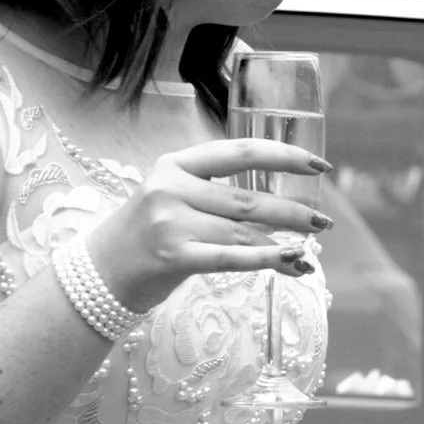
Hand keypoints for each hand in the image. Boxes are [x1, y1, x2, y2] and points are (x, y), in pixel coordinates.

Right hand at [87, 138, 332, 311]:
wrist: (100, 271)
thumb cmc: (147, 231)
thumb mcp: (172, 195)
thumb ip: (214, 190)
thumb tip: (280, 201)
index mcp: (174, 164)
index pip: (240, 152)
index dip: (284, 157)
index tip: (318, 166)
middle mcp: (171, 189)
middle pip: (247, 199)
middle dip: (292, 210)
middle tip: (323, 220)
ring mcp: (170, 223)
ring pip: (243, 232)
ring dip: (284, 243)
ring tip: (310, 250)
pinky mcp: (173, 257)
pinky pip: (231, 258)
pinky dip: (266, 260)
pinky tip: (291, 261)